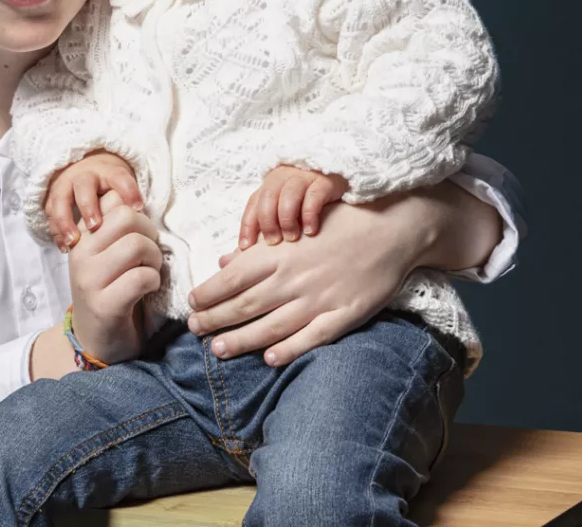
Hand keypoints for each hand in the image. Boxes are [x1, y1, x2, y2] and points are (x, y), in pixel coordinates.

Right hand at [47, 150, 144, 250]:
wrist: (86, 170)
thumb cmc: (110, 186)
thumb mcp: (123, 186)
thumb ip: (131, 201)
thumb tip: (146, 223)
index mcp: (108, 172)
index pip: (119, 177)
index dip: (128, 190)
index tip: (137, 208)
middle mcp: (86, 176)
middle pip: (84, 186)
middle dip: (89, 206)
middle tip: (95, 226)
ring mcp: (66, 186)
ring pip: (61, 199)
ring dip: (66, 220)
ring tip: (73, 241)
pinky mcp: (53, 199)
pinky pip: (50, 214)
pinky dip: (56, 231)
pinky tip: (65, 248)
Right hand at [68, 191, 161, 364]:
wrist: (97, 342)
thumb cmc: (112, 291)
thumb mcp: (110, 254)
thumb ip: (119, 227)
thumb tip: (136, 198)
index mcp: (82, 236)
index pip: (112, 200)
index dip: (136, 213)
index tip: (138, 234)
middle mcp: (80, 253)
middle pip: (128, 217)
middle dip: (149, 234)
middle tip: (149, 255)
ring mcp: (89, 279)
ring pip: (136, 245)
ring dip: (154, 260)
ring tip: (149, 273)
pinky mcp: (103, 304)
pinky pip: (141, 278)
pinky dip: (153, 282)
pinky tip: (146, 291)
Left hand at [188, 193, 421, 365]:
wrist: (391, 228)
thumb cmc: (339, 222)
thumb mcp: (295, 225)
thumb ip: (257, 246)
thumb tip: (224, 261)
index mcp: (280, 253)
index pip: (233, 278)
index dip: (208, 294)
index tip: (191, 304)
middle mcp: (294, 277)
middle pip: (245, 304)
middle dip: (215, 319)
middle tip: (194, 329)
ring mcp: (319, 298)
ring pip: (271, 326)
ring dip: (241, 339)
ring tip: (218, 348)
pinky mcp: (343, 314)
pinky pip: (311, 338)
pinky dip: (288, 350)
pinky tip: (268, 359)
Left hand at [238, 166, 348, 247]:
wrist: (339, 179)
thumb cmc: (305, 204)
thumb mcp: (283, 214)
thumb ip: (262, 234)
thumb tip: (229, 260)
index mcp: (270, 186)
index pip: (253, 205)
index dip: (247, 226)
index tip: (246, 248)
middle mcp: (284, 179)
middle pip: (268, 198)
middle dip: (268, 223)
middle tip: (274, 243)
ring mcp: (304, 178)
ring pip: (288, 196)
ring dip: (287, 219)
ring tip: (292, 238)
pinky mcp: (324, 181)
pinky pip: (313, 196)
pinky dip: (309, 215)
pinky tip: (311, 231)